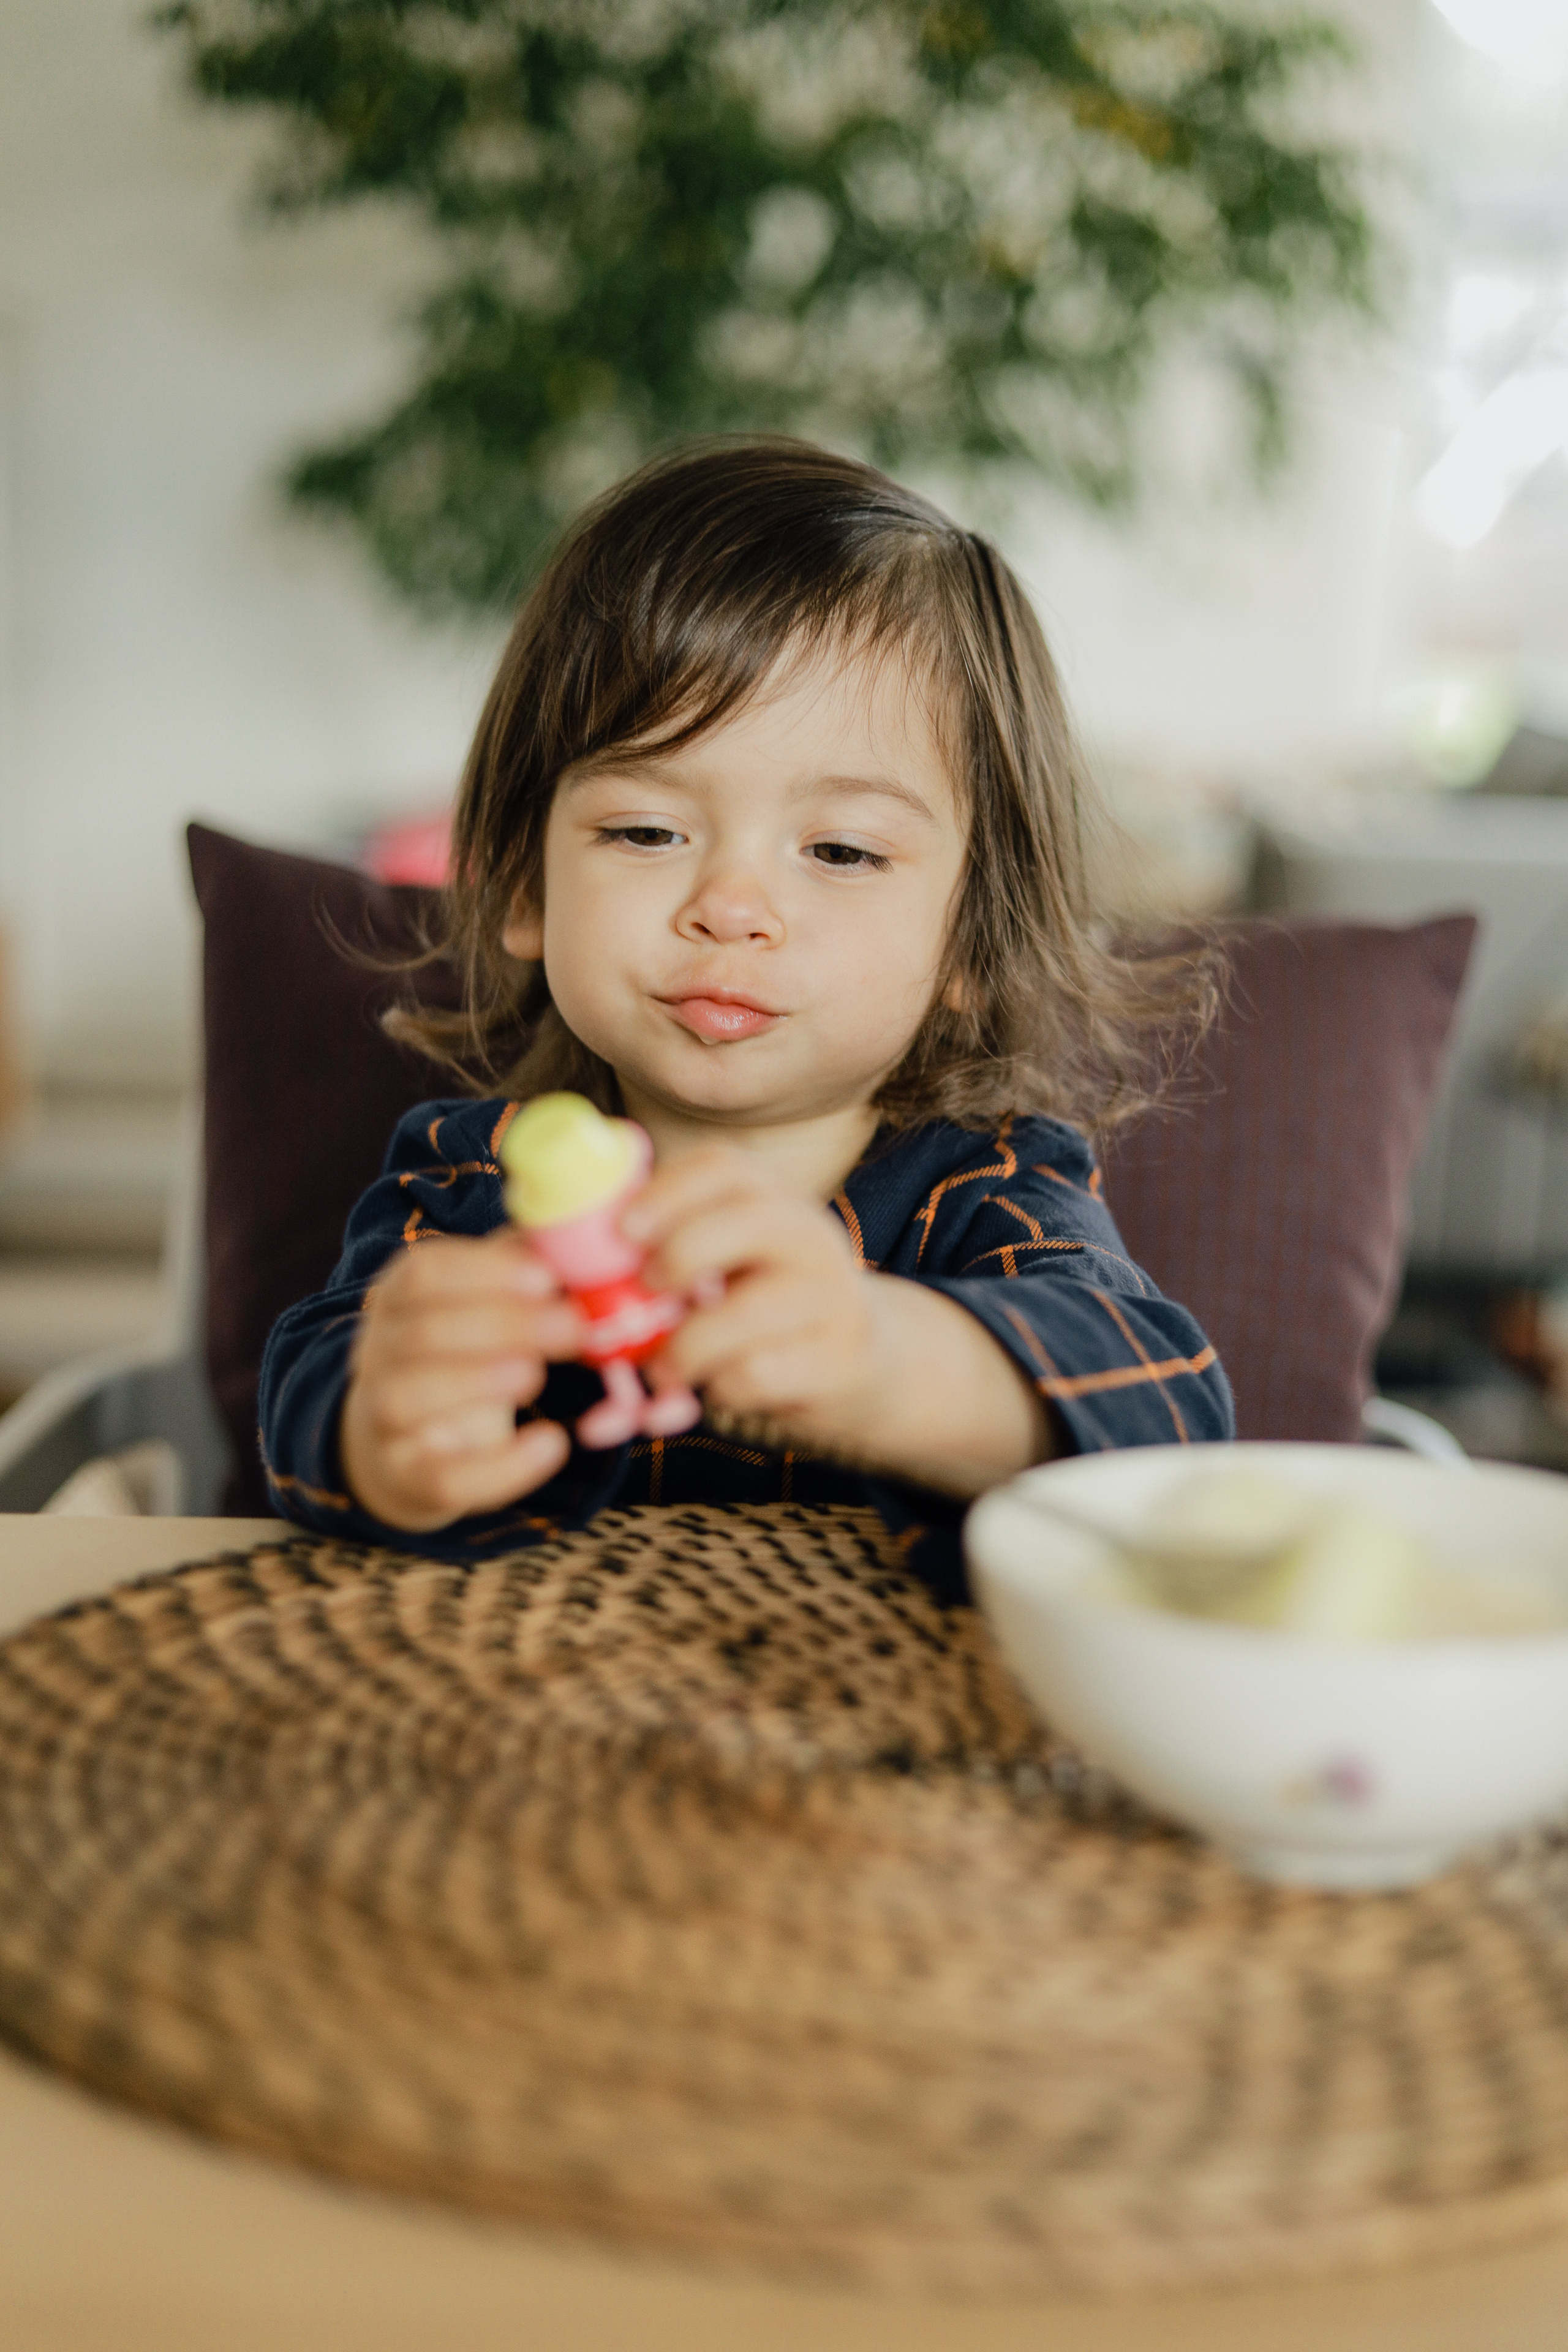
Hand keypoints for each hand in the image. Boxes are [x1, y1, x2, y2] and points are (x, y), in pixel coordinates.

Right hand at [340, 1228, 583, 1531]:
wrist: (405, 1445)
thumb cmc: (463, 1355)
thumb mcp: (481, 1302)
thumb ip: (520, 1267)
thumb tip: (577, 1231)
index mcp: (400, 1297)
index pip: (422, 1273)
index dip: (483, 1273)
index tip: (546, 1278)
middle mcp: (378, 1353)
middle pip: (421, 1334)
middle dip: (501, 1326)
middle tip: (573, 1327)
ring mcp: (383, 1419)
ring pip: (407, 1399)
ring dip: (476, 1382)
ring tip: (536, 1374)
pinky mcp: (408, 1477)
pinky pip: (443, 1476)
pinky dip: (500, 1465)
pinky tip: (551, 1443)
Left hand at [625, 1145, 1052, 1493]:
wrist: (861, 1363)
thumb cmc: (759, 1308)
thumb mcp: (725, 1262)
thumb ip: (660, 1246)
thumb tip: (552, 1246)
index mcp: (772, 1198)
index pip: (724, 1167)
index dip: (667, 1191)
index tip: (625, 1229)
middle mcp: (810, 1235)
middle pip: (744, 1221)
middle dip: (679, 1255)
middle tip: (650, 1293)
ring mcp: (831, 1297)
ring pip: (744, 1312)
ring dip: (686, 1347)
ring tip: (670, 1366)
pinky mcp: (841, 1359)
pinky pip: (757, 1374)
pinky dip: (721, 1389)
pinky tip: (723, 1387)